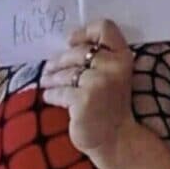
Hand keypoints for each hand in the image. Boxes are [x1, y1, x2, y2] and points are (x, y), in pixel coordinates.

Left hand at [40, 19, 135, 153]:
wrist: (117, 140)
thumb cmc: (110, 107)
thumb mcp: (113, 77)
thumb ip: (99, 59)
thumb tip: (66, 45)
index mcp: (123, 57)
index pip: (105, 28)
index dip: (85, 32)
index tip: (72, 42)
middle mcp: (113, 66)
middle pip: (77, 51)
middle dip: (60, 61)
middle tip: (49, 68)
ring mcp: (99, 83)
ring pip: (65, 72)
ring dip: (52, 78)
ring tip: (46, 82)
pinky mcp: (83, 99)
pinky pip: (59, 91)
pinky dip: (52, 94)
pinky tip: (50, 97)